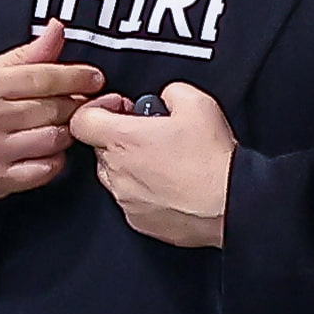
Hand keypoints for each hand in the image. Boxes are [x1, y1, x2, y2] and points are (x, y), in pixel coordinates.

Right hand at [0, 23, 103, 201]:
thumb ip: (23, 55)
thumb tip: (57, 30)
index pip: (45, 76)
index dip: (78, 77)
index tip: (95, 78)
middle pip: (55, 109)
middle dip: (77, 105)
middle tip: (85, 103)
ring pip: (54, 140)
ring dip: (67, 132)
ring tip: (65, 126)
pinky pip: (43, 171)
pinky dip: (55, 161)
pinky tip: (49, 151)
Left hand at [72, 79, 238, 248]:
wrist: (232, 203)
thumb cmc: (213, 160)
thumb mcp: (196, 101)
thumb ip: (170, 91)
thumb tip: (166, 98)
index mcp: (123, 140)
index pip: (81, 120)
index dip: (98, 109)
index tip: (120, 109)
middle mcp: (118, 172)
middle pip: (99, 147)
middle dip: (120, 136)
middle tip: (150, 133)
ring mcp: (126, 200)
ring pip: (114, 175)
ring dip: (131, 164)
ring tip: (165, 160)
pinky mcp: (138, 221)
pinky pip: (130, 200)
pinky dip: (144, 190)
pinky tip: (171, 184)